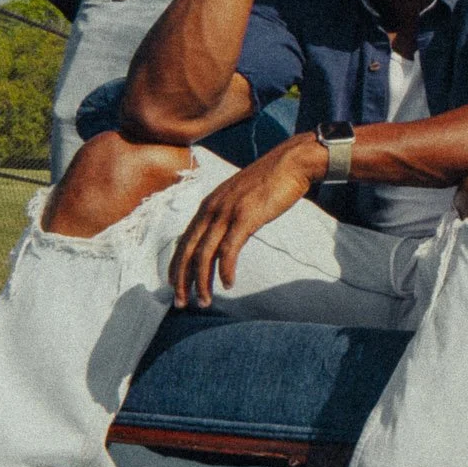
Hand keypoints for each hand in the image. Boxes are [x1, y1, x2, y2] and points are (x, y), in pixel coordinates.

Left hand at [167, 138, 320, 307]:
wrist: (291, 162)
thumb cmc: (270, 181)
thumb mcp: (240, 197)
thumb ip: (228, 214)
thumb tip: (226, 236)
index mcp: (208, 205)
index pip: (183, 242)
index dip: (177, 267)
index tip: (176, 287)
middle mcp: (211, 209)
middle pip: (187, 252)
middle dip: (181, 281)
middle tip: (181, 304)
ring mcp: (227, 213)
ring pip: (204, 255)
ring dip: (201, 282)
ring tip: (205, 302)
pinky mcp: (245, 218)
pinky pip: (229, 250)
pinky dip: (225, 270)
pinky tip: (228, 284)